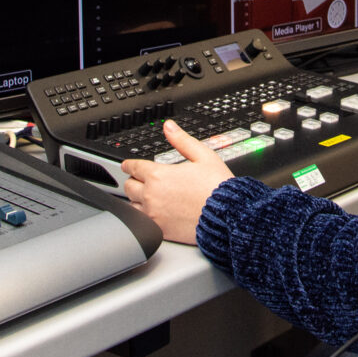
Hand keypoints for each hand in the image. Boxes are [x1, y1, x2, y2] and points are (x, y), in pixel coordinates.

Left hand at [121, 121, 232, 243]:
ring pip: (133, 205)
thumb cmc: (218, 187)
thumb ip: (182, 140)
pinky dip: (144, 215)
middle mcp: (152, 195)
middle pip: (129, 186)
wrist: (228, 215)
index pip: (133, 167)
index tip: (129, 165)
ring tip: (145, 197)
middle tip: (139, 180)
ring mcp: (154, 214)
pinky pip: (142, 222)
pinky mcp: (159, 230)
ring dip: (137, 199)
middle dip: (133, 181)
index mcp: (159, 175)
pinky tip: (153, 212)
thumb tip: (169, 127)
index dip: (129, 164)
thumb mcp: (203, 156)